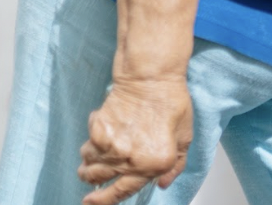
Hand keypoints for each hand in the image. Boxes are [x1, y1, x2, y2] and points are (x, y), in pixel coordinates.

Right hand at [76, 78, 193, 204]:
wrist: (152, 79)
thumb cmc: (173, 105)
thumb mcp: (184, 139)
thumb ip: (175, 166)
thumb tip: (162, 184)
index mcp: (153, 165)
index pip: (123, 191)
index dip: (105, 200)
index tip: (90, 203)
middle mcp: (129, 160)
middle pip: (98, 180)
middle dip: (92, 182)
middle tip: (90, 180)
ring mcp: (111, 147)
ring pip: (89, 165)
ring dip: (90, 164)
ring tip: (95, 157)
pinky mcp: (98, 131)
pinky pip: (87, 145)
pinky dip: (91, 143)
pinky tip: (102, 134)